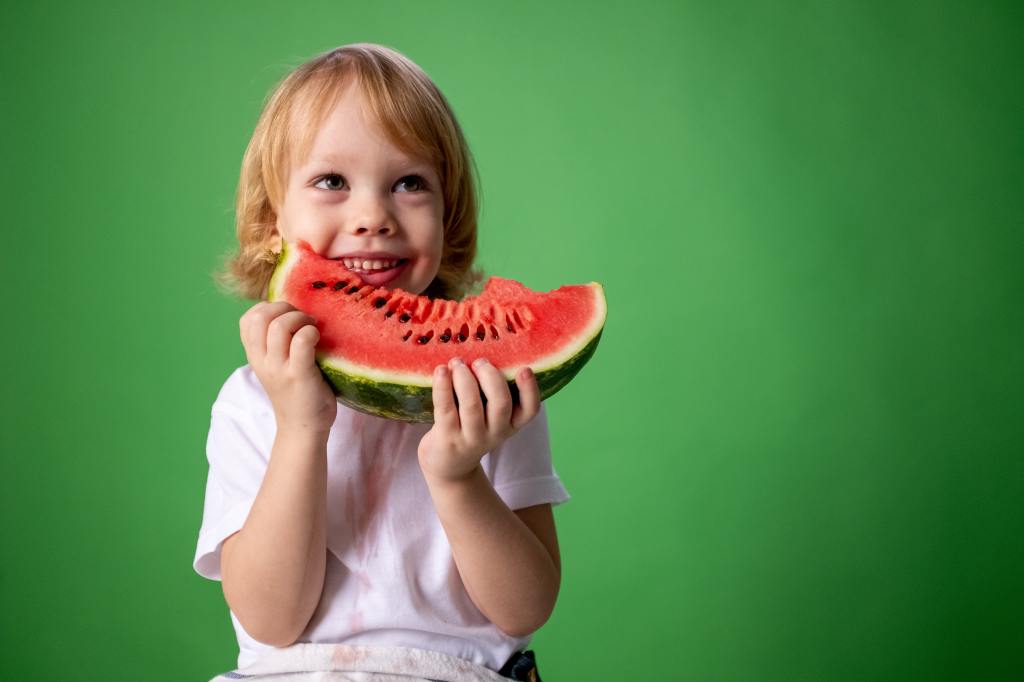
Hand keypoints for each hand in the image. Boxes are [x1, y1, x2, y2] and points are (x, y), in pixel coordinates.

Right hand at [239, 301, 336, 435]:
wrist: (303, 428)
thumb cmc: (297, 392)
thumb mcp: (276, 366)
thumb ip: (276, 344)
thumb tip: (292, 313)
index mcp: (255, 356)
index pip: (247, 319)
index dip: (268, 308)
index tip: (287, 316)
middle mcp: (262, 361)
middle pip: (260, 317)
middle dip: (284, 308)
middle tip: (302, 319)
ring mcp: (279, 369)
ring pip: (280, 326)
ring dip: (300, 318)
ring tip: (312, 328)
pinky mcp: (299, 375)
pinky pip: (301, 341)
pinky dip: (311, 332)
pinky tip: (318, 340)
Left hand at [417, 357, 540, 482]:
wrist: (449, 465)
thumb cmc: (472, 428)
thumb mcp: (491, 416)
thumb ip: (494, 392)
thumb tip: (487, 350)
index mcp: (511, 424)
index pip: (530, 410)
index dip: (530, 389)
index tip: (524, 368)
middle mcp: (495, 433)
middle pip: (501, 403)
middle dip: (490, 377)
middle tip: (479, 361)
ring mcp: (471, 438)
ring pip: (472, 405)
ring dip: (464, 378)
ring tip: (457, 362)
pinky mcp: (447, 438)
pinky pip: (446, 409)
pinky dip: (443, 386)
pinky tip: (441, 371)